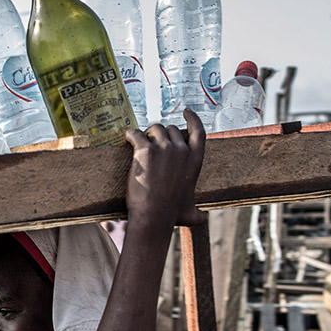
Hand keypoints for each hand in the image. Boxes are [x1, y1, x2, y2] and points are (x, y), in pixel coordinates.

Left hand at [124, 108, 205, 231]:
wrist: (154, 215)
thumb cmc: (171, 215)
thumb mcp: (190, 212)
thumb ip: (198, 213)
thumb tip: (204, 219)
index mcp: (195, 160)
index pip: (199, 132)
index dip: (192, 119)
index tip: (186, 111)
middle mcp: (182, 151)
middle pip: (171, 129)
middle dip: (160, 133)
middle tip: (151, 142)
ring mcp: (164, 149)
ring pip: (154, 129)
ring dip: (146, 134)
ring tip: (139, 143)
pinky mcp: (145, 150)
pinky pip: (136, 134)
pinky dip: (130, 135)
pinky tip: (127, 139)